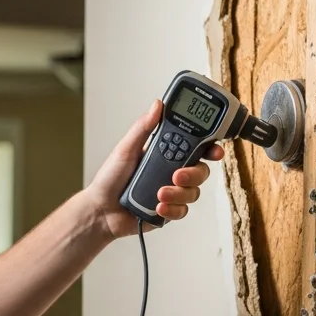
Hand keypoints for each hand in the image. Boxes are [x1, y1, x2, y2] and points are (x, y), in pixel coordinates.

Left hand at [83, 99, 224, 238]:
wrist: (101, 210)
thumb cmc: (110, 178)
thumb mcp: (125, 148)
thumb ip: (143, 128)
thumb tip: (157, 105)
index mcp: (165, 153)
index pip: (195, 146)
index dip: (209, 147)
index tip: (214, 149)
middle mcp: (172, 171)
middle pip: (201, 170)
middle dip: (194, 173)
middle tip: (177, 175)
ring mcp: (172, 191)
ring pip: (194, 191)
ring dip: (179, 193)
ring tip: (159, 193)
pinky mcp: (169, 210)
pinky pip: (182, 210)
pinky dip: (172, 209)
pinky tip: (158, 206)